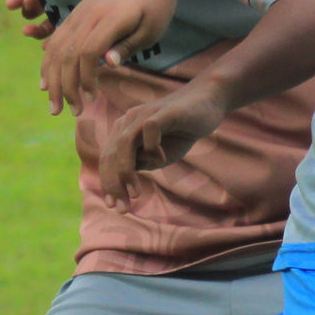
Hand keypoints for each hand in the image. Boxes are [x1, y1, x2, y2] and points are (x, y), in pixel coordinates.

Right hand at [39, 0, 174, 116]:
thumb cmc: (155, 6)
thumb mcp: (150, 29)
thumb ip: (127, 46)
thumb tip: (107, 66)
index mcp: (110, 18)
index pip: (88, 51)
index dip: (86, 78)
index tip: (92, 98)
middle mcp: (88, 14)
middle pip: (67, 53)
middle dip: (65, 86)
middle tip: (69, 113)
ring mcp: (78, 14)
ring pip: (56, 48)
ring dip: (52, 80)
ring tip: (54, 106)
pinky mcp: (74, 15)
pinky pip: (55, 40)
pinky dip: (48, 63)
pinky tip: (45, 83)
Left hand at [98, 80, 227, 206]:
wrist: (206, 105)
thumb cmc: (181, 132)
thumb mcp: (159, 155)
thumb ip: (142, 164)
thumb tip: (126, 178)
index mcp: (123, 131)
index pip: (108, 160)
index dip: (109, 185)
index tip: (116, 207)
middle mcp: (128, 121)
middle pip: (111, 154)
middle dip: (114, 184)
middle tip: (122, 208)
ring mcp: (143, 115)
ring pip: (124, 144)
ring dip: (126, 171)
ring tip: (135, 193)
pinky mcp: (162, 112)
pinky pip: (149, 130)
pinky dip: (151, 148)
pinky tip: (161, 160)